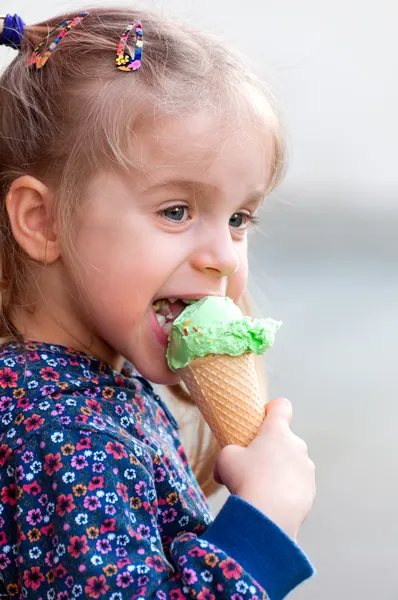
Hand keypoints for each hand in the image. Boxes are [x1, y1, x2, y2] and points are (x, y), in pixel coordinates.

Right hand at [213, 398, 315, 540]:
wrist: (267, 517)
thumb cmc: (245, 480)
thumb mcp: (225, 459)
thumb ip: (230, 454)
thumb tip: (223, 471)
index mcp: (277, 431)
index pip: (282, 406)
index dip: (272, 410)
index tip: (262, 421)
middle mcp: (296, 445)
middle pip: (285, 439)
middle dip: (272, 448)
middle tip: (254, 465)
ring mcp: (306, 468)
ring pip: (292, 462)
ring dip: (280, 470)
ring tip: (262, 488)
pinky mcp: (311, 490)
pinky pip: (297, 484)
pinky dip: (287, 489)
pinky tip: (272, 502)